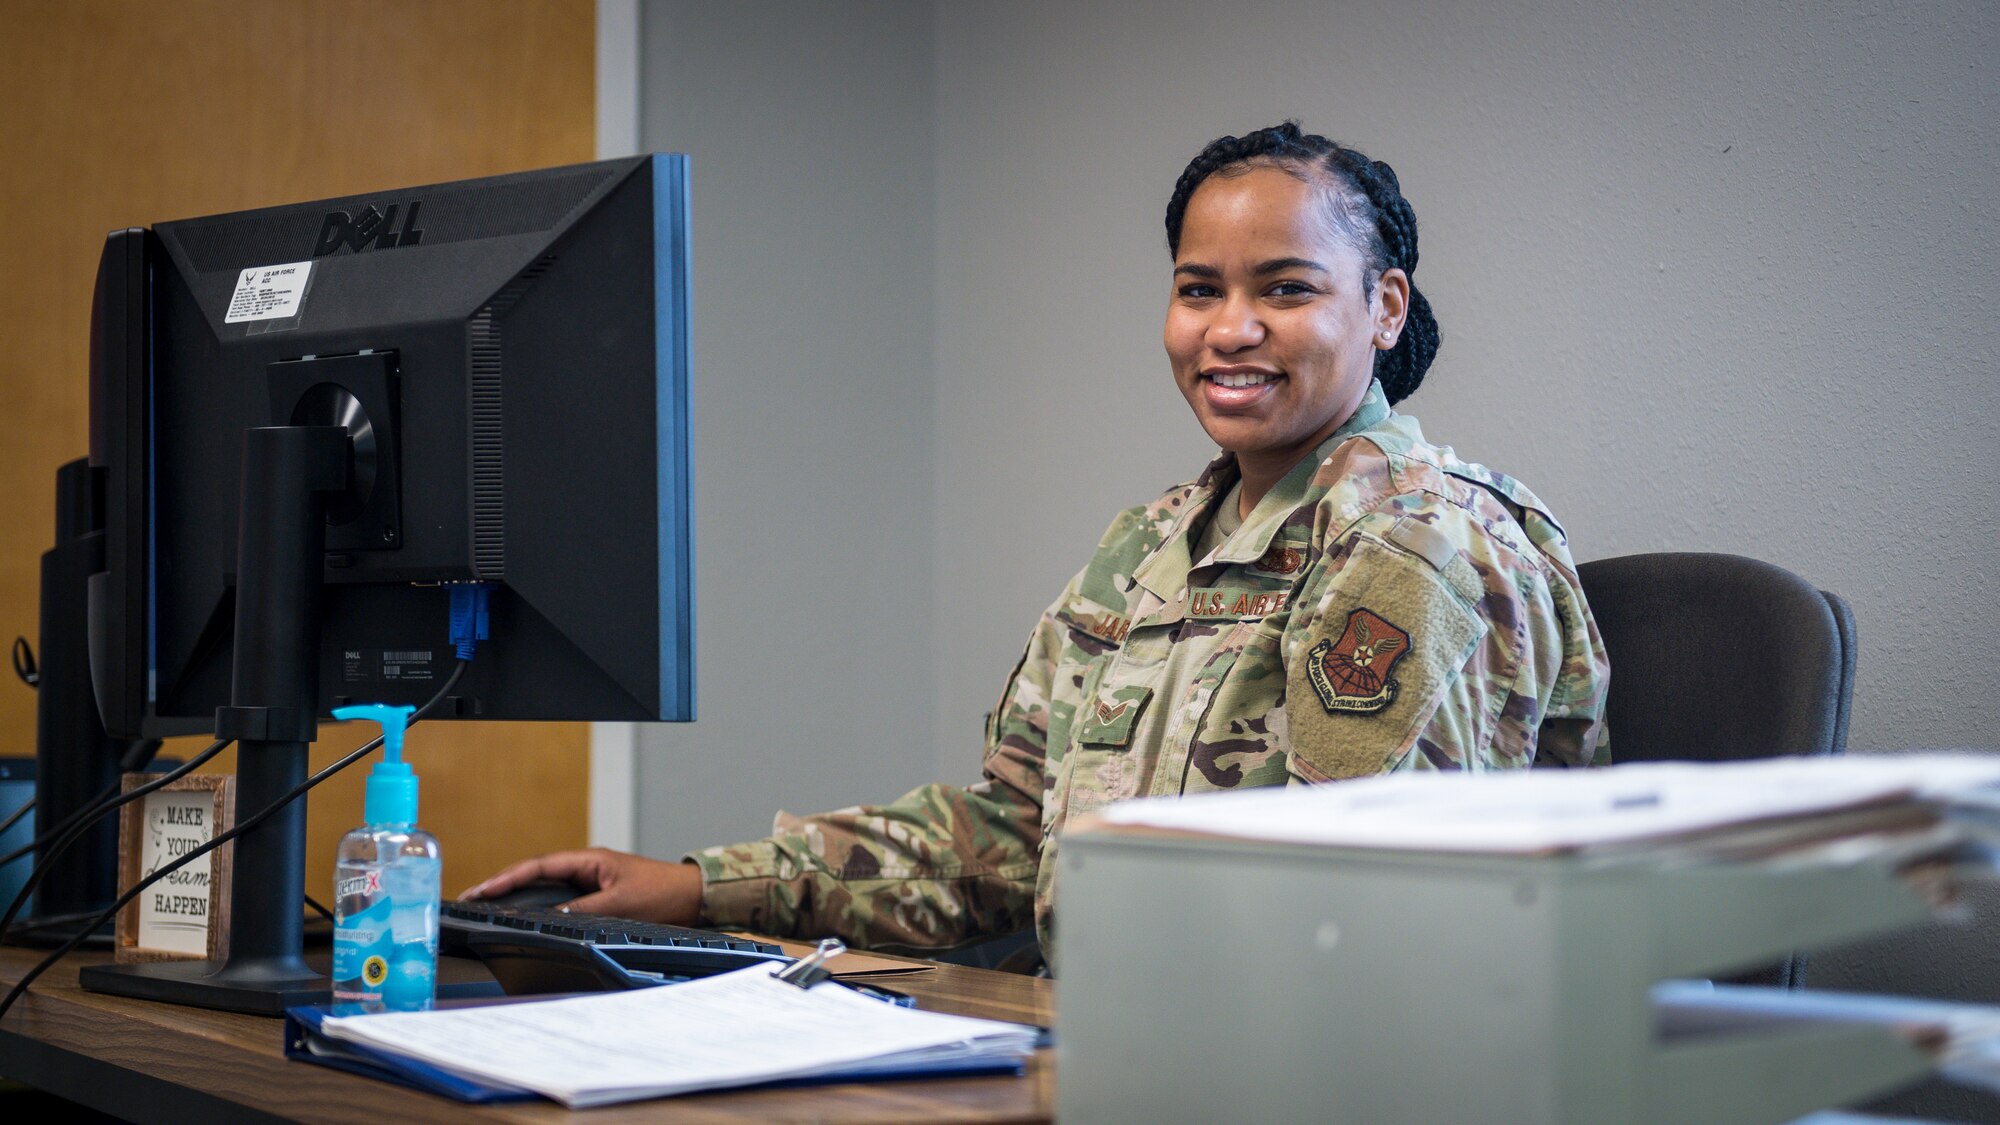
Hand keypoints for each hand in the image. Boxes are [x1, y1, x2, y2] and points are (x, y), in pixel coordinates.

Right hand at [459, 848, 703, 924]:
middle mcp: (586, 868)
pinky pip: (561, 900)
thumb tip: (551, 918)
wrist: (693, 897)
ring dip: (519, 898)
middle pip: (536, 876)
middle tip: (471, 900)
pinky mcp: (597, 896)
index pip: (539, 866)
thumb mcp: (621, 903)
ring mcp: (590, 881)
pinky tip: (526, 919)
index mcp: (589, 861)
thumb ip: (585, 910)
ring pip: (546, 888)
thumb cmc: (662, 893)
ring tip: (487, 909)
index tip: (481, 889)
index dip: (508, 878)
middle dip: (503, 886)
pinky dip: (540, 908)